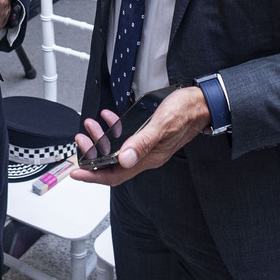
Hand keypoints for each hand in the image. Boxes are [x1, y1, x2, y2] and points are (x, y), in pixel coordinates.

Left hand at [70, 86, 210, 184]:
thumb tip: (123, 159)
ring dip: (101, 140)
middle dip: (93, 154)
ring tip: (91, 126)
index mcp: (149, 158)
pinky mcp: (148, 136)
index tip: (76, 172)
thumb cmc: (186, 111)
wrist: (203, 103)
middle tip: (80, 142)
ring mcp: (147, 146)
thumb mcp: (162, 123)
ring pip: (117, 150)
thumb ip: (142, 142)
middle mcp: (146, 155)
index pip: (116, 175)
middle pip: (112, 164)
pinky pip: (126, 138)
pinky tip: (109, 118)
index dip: (94, 176)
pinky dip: (114, 129)